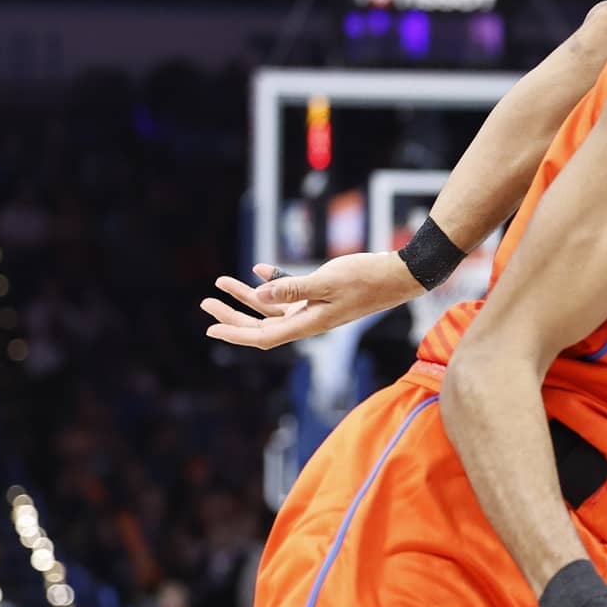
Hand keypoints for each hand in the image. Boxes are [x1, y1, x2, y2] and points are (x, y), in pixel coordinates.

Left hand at [202, 257, 419, 349]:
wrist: (399, 275)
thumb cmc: (366, 277)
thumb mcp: (326, 280)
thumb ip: (291, 289)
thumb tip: (258, 296)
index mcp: (308, 324)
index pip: (263, 335)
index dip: (235, 332)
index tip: (211, 327)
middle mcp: (308, 321)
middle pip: (261, 325)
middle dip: (232, 315)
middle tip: (206, 303)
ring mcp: (314, 310)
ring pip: (271, 309)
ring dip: (246, 297)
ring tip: (222, 284)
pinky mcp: (322, 297)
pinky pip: (289, 294)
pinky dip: (272, 284)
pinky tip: (259, 271)